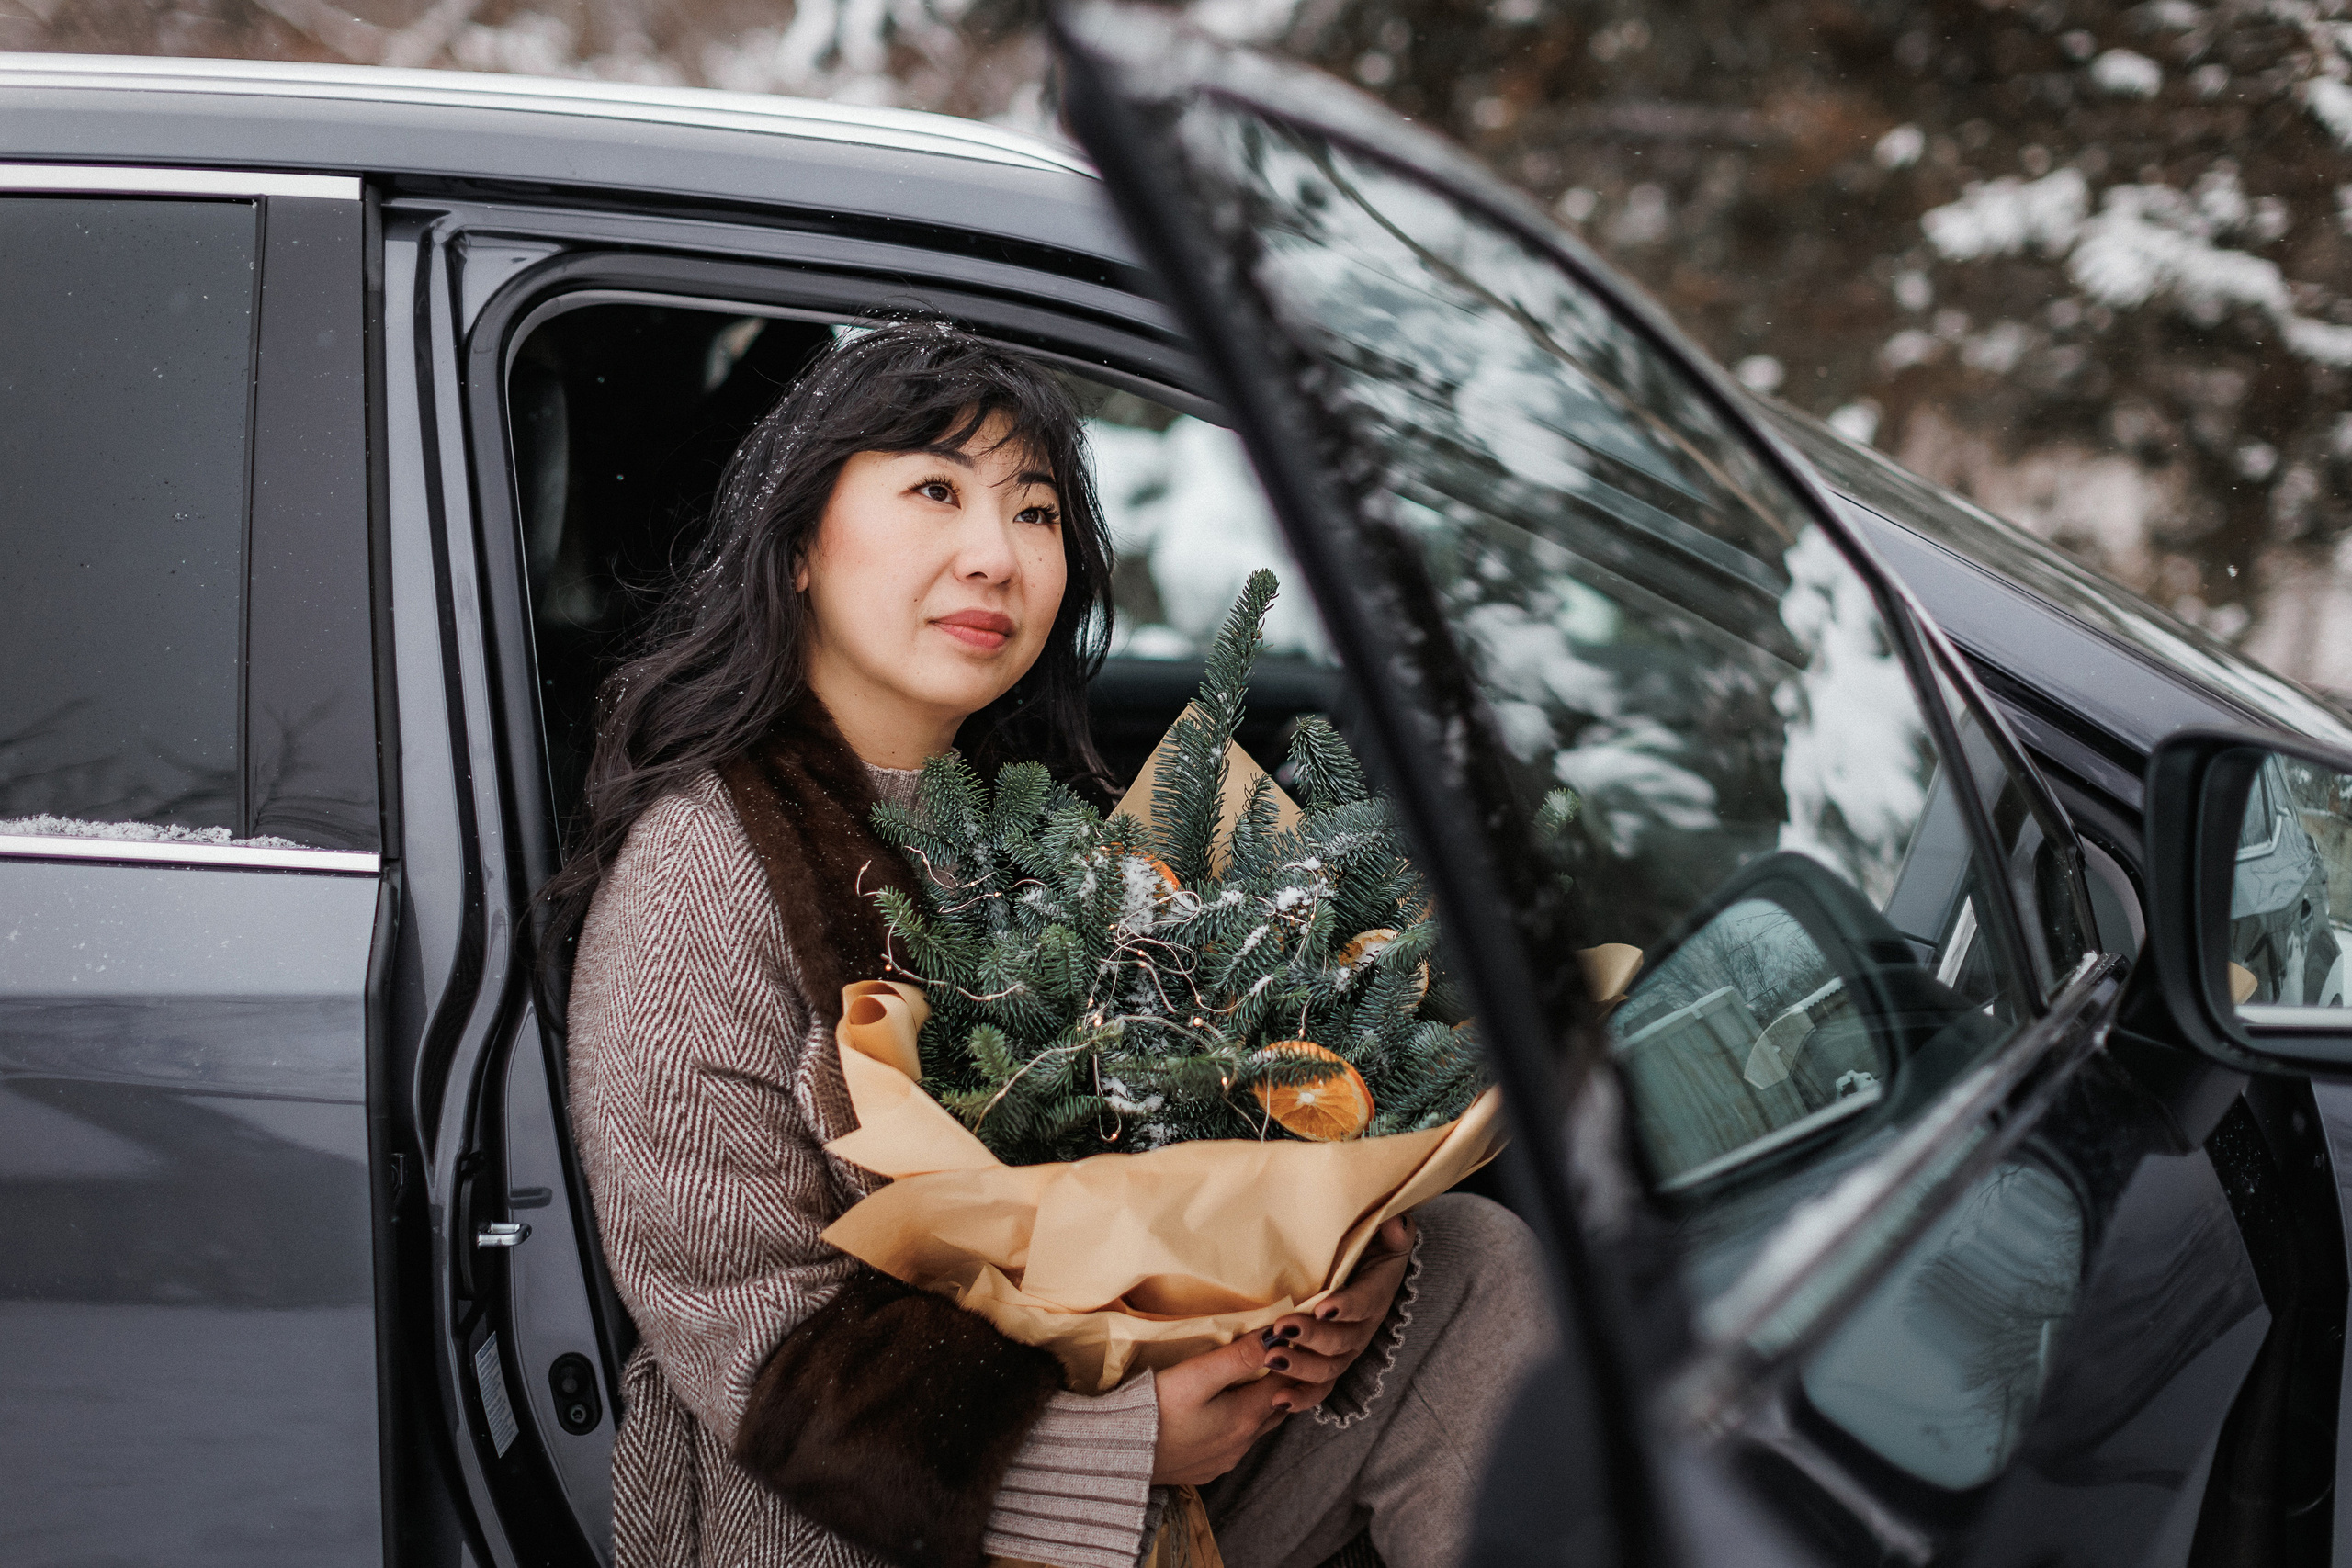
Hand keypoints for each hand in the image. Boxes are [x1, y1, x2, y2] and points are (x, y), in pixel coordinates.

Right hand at [1152, 1330, 1296, 1484]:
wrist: (1121, 1454)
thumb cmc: (1157, 1408)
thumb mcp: (1198, 1374)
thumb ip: (1238, 1357)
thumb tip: (1275, 1340)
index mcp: (1246, 1417)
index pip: (1286, 1384)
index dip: (1290, 1361)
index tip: (1288, 1341)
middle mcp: (1243, 1443)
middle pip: (1277, 1407)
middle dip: (1281, 1382)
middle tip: (1276, 1357)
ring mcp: (1225, 1460)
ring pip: (1257, 1427)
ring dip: (1260, 1404)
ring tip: (1250, 1379)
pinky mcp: (1208, 1469)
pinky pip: (1235, 1443)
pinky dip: (1239, 1424)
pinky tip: (1222, 1412)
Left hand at [1259, 1213, 1416, 1412]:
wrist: (1361, 1267)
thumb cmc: (1365, 1245)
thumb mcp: (1381, 1231)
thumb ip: (1392, 1228)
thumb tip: (1395, 1223)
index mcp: (1375, 1293)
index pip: (1364, 1302)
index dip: (1347, 1307)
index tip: (1324, 1307)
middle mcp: (1363, 1328)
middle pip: (1342, 1340)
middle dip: (1312, 1337)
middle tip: (1283, 1329)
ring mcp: (1345, 1350)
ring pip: (1329, 1368)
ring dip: (1301, 1367)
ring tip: (1273, 1358)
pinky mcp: (1329, 1364)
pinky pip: (1319, 1389)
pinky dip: (1301, 1398)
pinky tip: (1278, 1400)